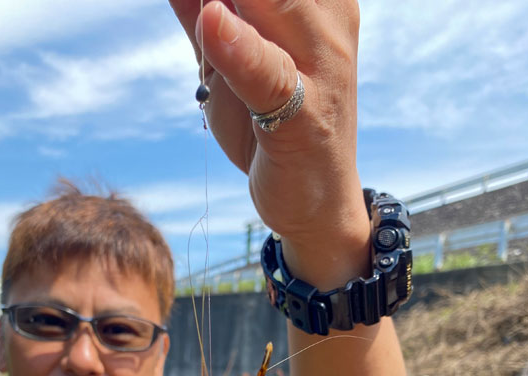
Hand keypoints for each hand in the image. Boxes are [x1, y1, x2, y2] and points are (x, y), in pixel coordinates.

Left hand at [168, 0, 368, 264]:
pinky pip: (269, 73)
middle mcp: (326, 16)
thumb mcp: (227, 61)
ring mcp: (322, 64)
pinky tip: (214, 20)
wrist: (316, 202)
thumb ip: (201, 13)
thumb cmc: (273, 126)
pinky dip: (238, 48)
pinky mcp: (306, 115)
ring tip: (201, 1)